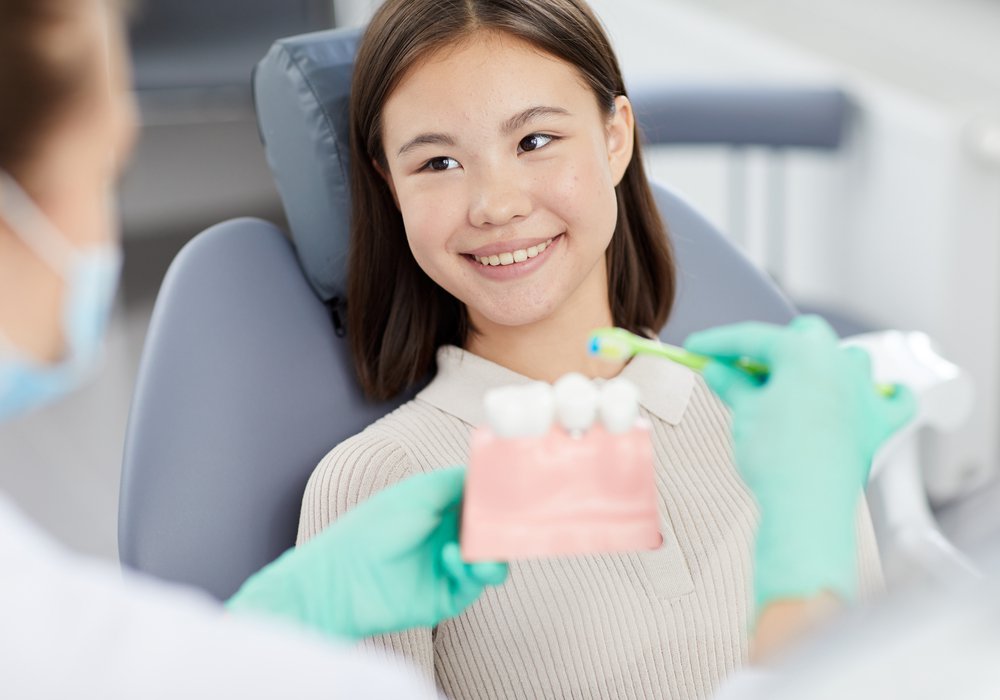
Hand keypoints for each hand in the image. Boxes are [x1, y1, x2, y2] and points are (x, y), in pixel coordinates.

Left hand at [226, 467, 507, 640]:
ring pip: (492, 562)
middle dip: (507, 529)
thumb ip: (458, 481)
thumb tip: (490, 470)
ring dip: (494, 555)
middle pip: (493, 533)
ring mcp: (448, 568)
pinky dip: (469, 571)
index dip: (502, 498)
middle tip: (518, 523)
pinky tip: (449, 559)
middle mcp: (448, 537)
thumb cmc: (373, 527)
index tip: (523, 490)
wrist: (342, 578)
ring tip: (480, 552)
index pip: (483, 502)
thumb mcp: (418, 493)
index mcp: (442, 508)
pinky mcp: (446, 597)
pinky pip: (475, 585)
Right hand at [685, 316, 914, 609]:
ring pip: (850, 359)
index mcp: (803, 352)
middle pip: (806, 335)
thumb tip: (718, 370)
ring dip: (826, 363)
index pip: (753, 338)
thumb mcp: (745, 412)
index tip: (698, 349)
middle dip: (775, 344)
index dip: (719, 342)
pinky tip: (878, 393)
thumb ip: (732, 384)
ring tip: (799, 380)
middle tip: (742, 366)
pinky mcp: (877, 424)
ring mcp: (863, 392)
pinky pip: (895, 400)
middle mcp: (838, 363)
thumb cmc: (775, 455)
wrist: (806, 502)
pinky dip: (887, 394)